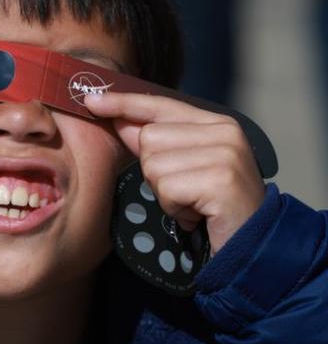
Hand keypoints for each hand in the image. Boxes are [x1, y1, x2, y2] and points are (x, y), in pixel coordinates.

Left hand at [85, 92, 264, 253]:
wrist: (253, 244)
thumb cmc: (213, 206)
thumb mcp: (182, 168)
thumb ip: (155, 142)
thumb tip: (119, 119)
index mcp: (216, 123)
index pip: (159, 104)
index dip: (123, 103)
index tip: (90, 99)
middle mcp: (224, 131)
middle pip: (148, 138)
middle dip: (155, 171)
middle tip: (185, 191)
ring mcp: (226, 153)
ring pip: (153, 165)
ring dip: (165, 193)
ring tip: (193, 204)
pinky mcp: (221, 179)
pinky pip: (166, 189)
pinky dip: (174, 208)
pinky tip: (196, 214)